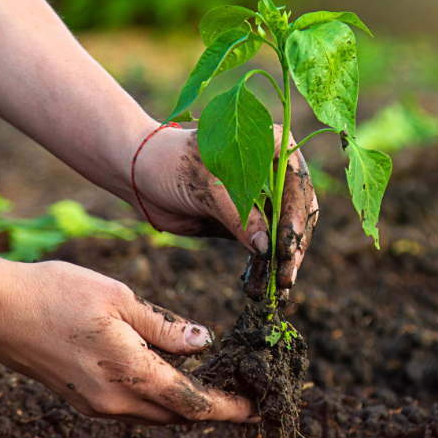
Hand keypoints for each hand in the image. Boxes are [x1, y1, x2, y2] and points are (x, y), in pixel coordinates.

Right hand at [0, 260, 255, 424]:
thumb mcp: (120, 298)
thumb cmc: (56, 293)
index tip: (256, 407)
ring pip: (153, 414)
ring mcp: (94, 404)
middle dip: (212, 408)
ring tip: (211, 383)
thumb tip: (202, 342)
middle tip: (242, 391)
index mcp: (131, 374)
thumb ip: (164, 326)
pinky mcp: (80, 398)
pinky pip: (131, 407)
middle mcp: (115, 401)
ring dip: (183, 404)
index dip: (228, 408)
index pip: (193, 403)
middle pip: (177, 415)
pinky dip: (156, 398)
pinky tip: (166, 375)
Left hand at [133, 124, 318, 299]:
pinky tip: (257, 289)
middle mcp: (275, 172)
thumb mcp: (206, 187)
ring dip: (278, 264)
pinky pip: (262, 248)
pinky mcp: (247, 223)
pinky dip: (261, 268)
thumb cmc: (172, 164)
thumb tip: (266, 248)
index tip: (289, 246)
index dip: (295, 216)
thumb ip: (239, 215)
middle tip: (287, 276)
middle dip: (292, 247)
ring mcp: (263, 200)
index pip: (296, 184)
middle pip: (296, 214)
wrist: (141, 175)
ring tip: (274, 291)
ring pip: (282, 235)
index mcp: (273, 146)